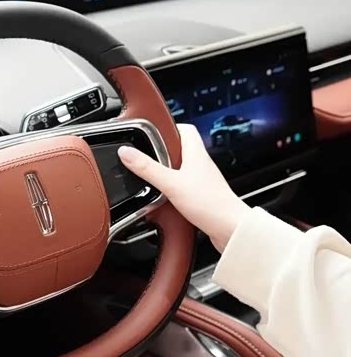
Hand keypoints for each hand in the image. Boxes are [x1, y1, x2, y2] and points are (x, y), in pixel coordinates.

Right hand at [118, 124, 249, 251]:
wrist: (230, 229)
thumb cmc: (211, 204)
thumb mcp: (171, 184)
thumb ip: (147, 168)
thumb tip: (126, 152)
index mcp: (196, 154)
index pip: (184, 129)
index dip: (167, 128)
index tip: (151, 132)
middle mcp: (200, 165)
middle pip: (178, 150)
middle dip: (160, 154)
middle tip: (146, 160)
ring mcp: (201, 181)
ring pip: (179, 170)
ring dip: (165, 174)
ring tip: (152, 182)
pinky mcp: (201, 196)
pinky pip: (182, 187)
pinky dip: (171, 191)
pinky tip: (163, 200)